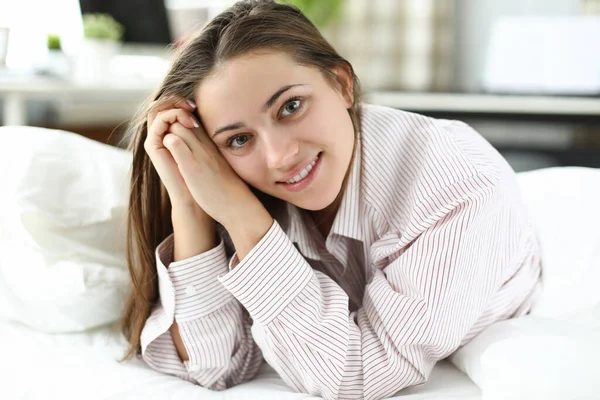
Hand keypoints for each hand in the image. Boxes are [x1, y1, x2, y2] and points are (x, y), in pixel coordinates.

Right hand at [144, 97, 201, 209]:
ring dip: (173, 107)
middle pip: (162, 106)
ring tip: (190, 113)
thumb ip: (202, 131)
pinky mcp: (153, 147)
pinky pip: (156, 123)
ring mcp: (157, 140)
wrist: (196, 198)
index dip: (183, 101)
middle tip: (192, 104)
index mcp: (175, 134)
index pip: (171, 107)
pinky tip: (186, 122)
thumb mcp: (206, 149)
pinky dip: (168, 116)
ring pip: (158, 111)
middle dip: (176, 100)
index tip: (198, 103)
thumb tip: (208, 111)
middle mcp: (163, 135)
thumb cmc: (205, 177)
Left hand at [156, 107, 260, 226]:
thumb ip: (211, 155)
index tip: (176, 138)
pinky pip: (174, 142)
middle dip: (171, 126)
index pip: (192, 121)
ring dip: (167, 133)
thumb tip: (201, 156)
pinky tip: (166, 156)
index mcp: (212, 144)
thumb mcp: (221, 166)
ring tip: (166, 152)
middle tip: (167, 144)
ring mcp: (199, 153)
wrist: (237, 205)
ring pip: (176, 126)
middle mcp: (206, 145)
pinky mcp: (191, 165)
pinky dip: (167, 143)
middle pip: (183, 119)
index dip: (180, 124)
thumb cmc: (228, 189)